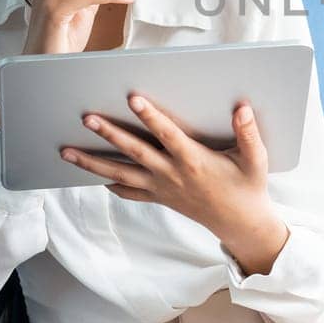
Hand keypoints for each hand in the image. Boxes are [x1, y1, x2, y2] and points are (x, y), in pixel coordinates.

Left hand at [64, 93, 288, 273]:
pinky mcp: (160, 198)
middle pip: (134, 152)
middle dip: (109, 135)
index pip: (167, 135)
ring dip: (92, 163)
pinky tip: (95, 176)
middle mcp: (172, 175)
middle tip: (86, 118)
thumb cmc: (248, 187)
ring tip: (66, 152)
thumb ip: (249, 133)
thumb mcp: (256, 160)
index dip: (150, 117)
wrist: (240, 223)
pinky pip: (129, 192)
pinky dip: (111, 184)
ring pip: (121, 175)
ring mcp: (162, 188)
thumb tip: (242, 108)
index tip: (133, 99)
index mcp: (194, 162)